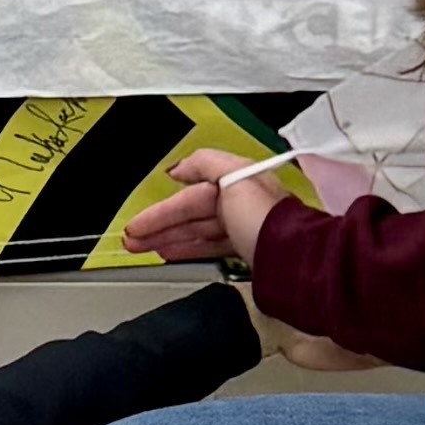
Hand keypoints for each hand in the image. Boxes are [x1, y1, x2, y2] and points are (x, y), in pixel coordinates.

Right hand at [124, 146, 282, 274]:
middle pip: (192, 213)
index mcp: (240, 180)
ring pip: (199, 231)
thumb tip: (179, 167)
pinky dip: (189, 249)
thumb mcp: (234, 177)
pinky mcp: (248, 252)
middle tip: (132, 239)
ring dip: (168, 238)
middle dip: (159, 225)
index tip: (139, 220)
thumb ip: (205, 163)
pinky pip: (211, 247)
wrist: (293, 261)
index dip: (163, 206)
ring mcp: (245, 229)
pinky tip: (172, 253)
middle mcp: (242, 203)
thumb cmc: (267, 219)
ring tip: (143, 248)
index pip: (191, 192)